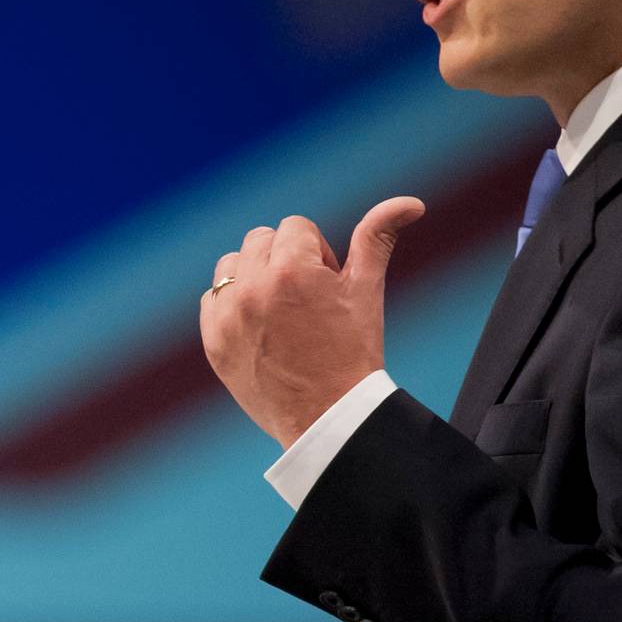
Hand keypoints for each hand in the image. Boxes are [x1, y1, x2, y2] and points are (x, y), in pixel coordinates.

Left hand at [202, 197, 424, 447]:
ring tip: (281, 311)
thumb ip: (378, 238)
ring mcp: (228, 316)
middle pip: (261, 239)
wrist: (328, 418)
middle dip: (285, 259)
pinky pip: (212, 298)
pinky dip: (232, 305)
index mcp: (292, 271)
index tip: (326, 288)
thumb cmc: (353, 352)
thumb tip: (410, 202)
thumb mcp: (367, 290)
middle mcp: (253, 288)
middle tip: (307, 301)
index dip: (316, 254)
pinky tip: (260, 328)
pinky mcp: (213, 340)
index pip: (295, 227)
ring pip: (233, 263)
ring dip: (254, 276)